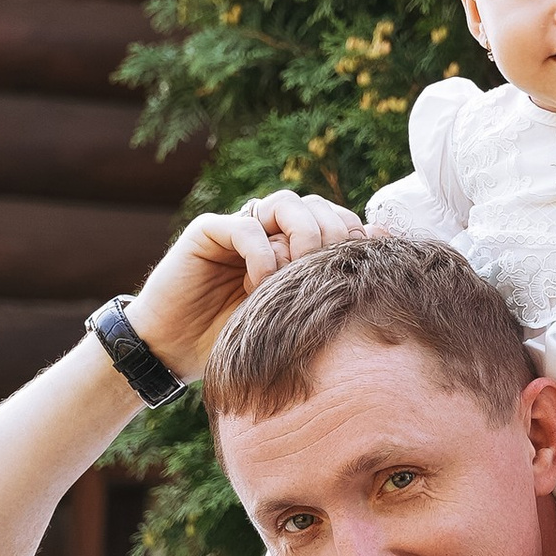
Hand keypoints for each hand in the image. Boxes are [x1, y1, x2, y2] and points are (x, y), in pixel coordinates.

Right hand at [128, 194, 364, 382]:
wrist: (174, 352)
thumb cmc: (237, 340)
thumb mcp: (293, 318)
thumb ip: (327, 287)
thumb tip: (381, 248)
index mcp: (294, 244)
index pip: (338, 218)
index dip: (357, 235)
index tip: (367, 266)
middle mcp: (269, 228)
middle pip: (318, 206)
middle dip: (333, 237)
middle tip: (326, 277)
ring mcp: (239, 226)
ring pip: (287, 203)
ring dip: (302, 237)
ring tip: (295, 276)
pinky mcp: (208, 232)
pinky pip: (245, 227)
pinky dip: (262, 255)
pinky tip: (257, 287)